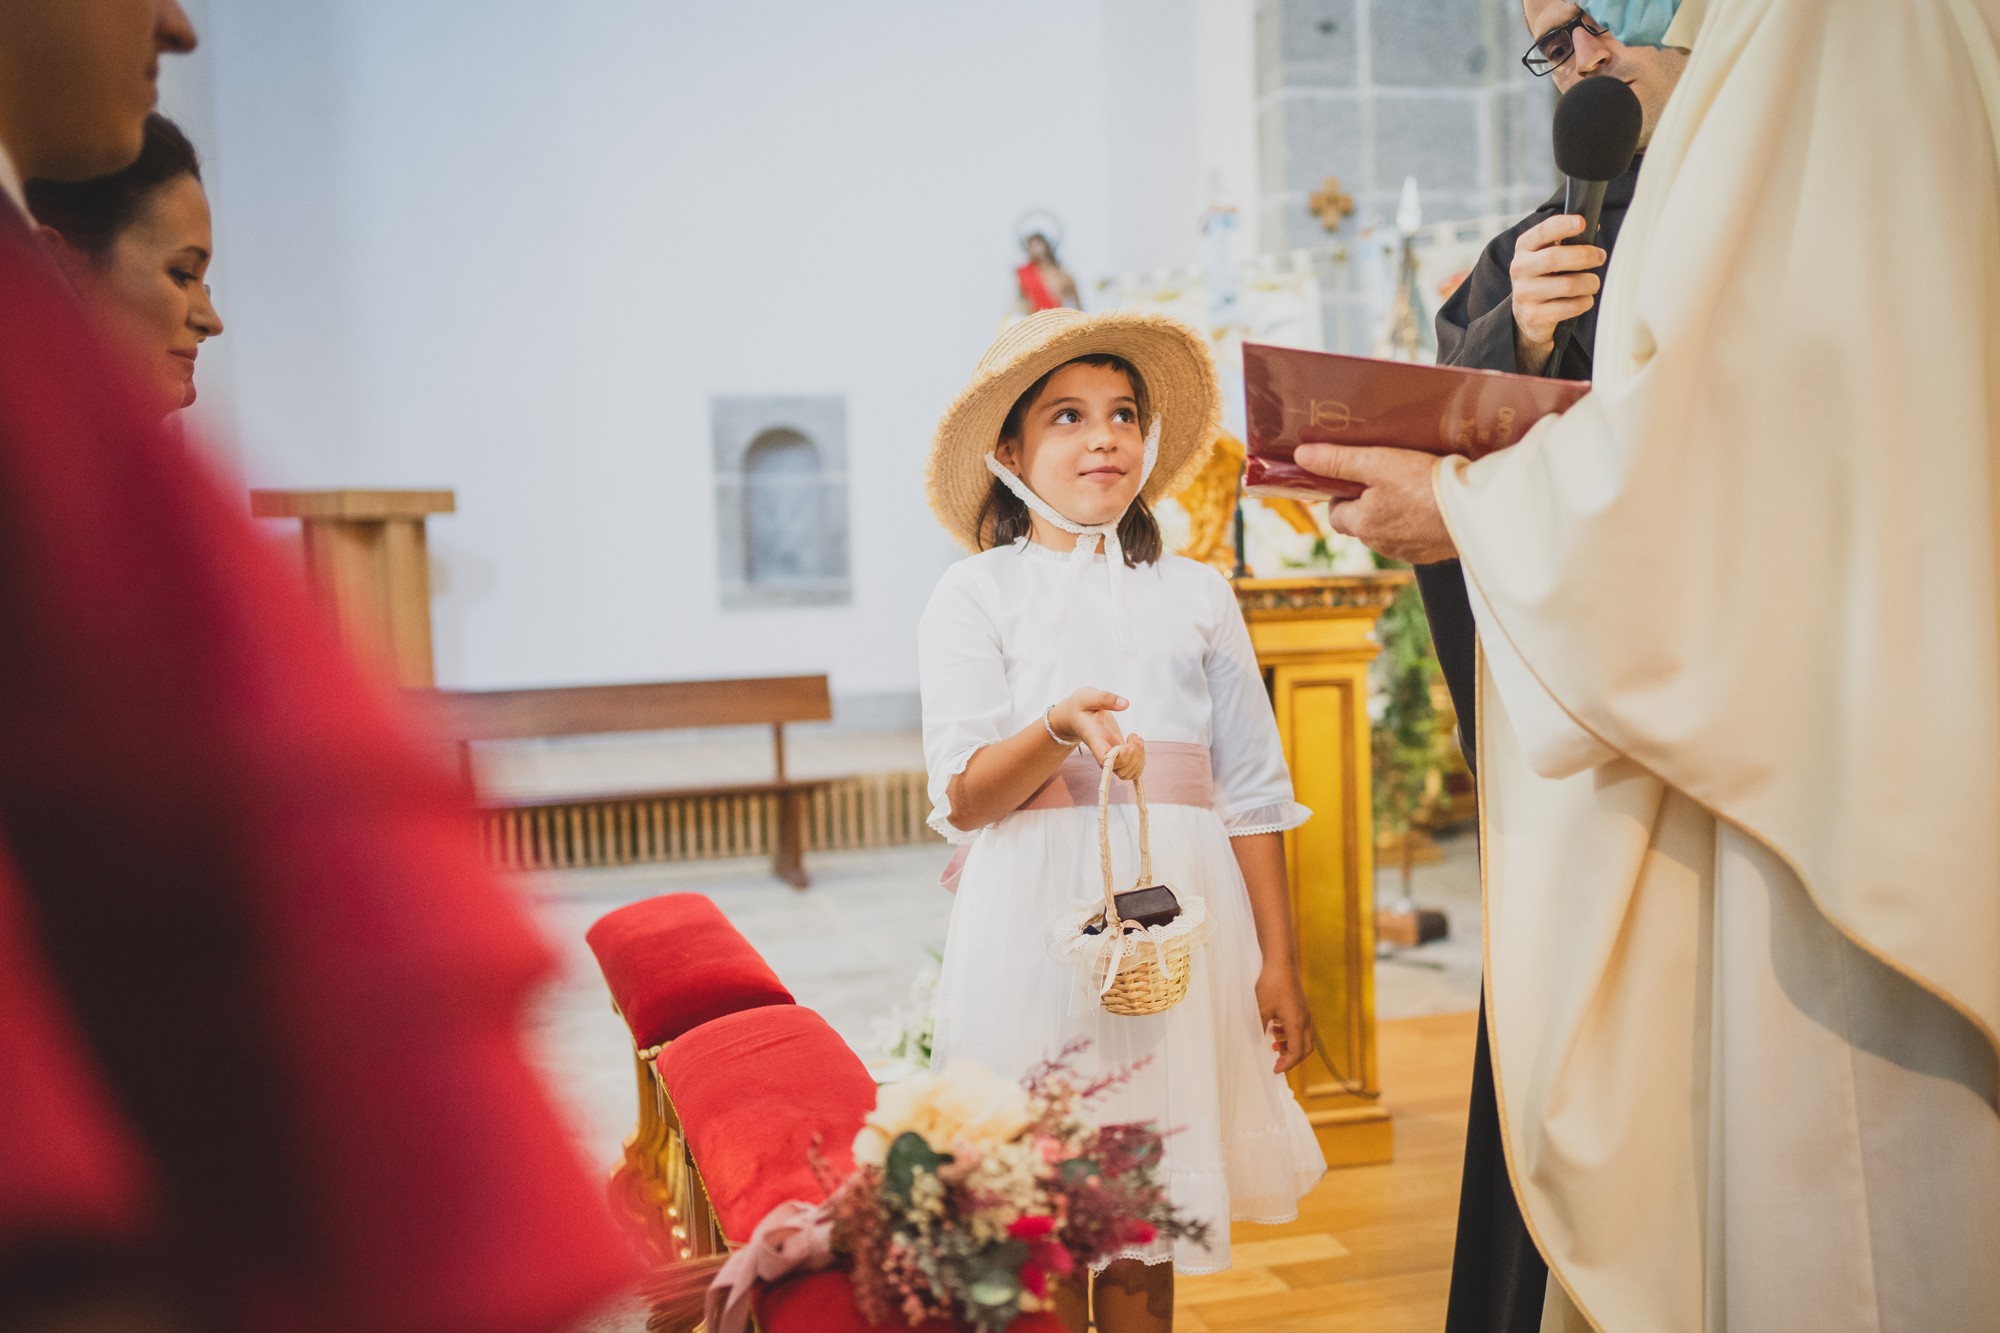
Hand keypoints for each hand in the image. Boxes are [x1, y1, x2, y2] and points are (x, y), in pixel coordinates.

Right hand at [1050, 689, 1144, 778]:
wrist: (1075, 715)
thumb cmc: (1080, 706)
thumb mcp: (1088, 697)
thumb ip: (1105, 699)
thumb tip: (1125, 703)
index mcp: (1095, 741)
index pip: (1106, 761)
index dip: (1121, 758)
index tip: (1128, 745)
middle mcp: (1103, 753)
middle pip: (1121, 770)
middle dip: (1135, 756)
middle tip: (1133, 736)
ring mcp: (1112, 756)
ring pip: (1129, 773)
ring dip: (1139, 758)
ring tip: (1135, 738)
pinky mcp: (1119, 755)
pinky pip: (1132, 769)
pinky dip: (1140, 760)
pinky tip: (1136, 743)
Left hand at [1255, 964, 1313, 1074]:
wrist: (1281, 962)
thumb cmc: (1271, 984)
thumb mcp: (1261, 1009)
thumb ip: (1260, 1028)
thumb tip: (1257, 1043)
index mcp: (1297, 1024)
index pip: (1297, 1053)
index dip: (1287, 1065)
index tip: (1275, 1070)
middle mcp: (1305, 1020)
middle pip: (1305, 1049)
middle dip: (1292, 1059)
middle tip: (1277, 1063)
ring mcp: (1304, 1013)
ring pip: (1303, 1038)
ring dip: (1290, 1045)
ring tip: (1273, 1046)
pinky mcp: (1300, 1006)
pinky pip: (1299, 1027)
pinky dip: (1289, 1034)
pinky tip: (1274, 1028)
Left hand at [1292, 444, 1456, 564]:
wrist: (1476, 511)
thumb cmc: (1425, 484)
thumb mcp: (1378, 462)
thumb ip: (1338, 460)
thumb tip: (1301, 455)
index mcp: (1362, 524)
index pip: (1335, 513)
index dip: (1342, 494)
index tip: (1357, 476)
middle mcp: (1380, 544)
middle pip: (1361, 522)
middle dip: (1368, 503)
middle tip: (1388, 476)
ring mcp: (1407, 552)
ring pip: (1387, 531)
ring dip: (1393, 513)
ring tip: (1413, 487)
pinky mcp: (1431, 553)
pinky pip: (1413, 537)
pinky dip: (1416, 522)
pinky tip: (1432, 504)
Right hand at [1509, 213, 1605, 373]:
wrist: (1527, 313)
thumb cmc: (1545, 277)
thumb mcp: (1547, 254)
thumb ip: (1567, 240)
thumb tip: (1593, 228)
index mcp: (1525, 248)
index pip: (1542, 232)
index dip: (1562, 225)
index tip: (1582, 223)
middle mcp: (1520, 268)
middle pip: (1554, 258)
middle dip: (1584, 255)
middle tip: (1599, 257)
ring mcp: (1524, 293)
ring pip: (1567, 285)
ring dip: (1589, 282)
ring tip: (1592, 283)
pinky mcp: (1534, 315)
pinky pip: (1570, 307)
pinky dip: (1584, 302)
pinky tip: (1583, 299)